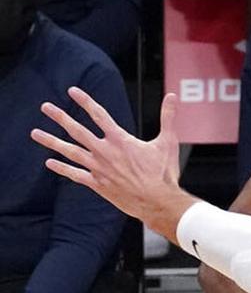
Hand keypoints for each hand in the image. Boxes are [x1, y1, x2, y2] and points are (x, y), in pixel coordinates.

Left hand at [31, 89, 187, 239]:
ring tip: (36, 133)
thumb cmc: (164, 173)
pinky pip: (75, 174)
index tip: (72, 91)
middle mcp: (105, 151)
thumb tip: (172, 97)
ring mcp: (98, 168)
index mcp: (121, 140)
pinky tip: (49, 162)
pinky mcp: (97, 183)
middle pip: (77, 130)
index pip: (99, 115)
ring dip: (51, 141)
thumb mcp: (168, 142)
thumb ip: (168, 117)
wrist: (157, 201)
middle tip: (45, 107)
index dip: (85, 101)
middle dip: (60, 117)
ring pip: (70, 151)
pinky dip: (61, 168)